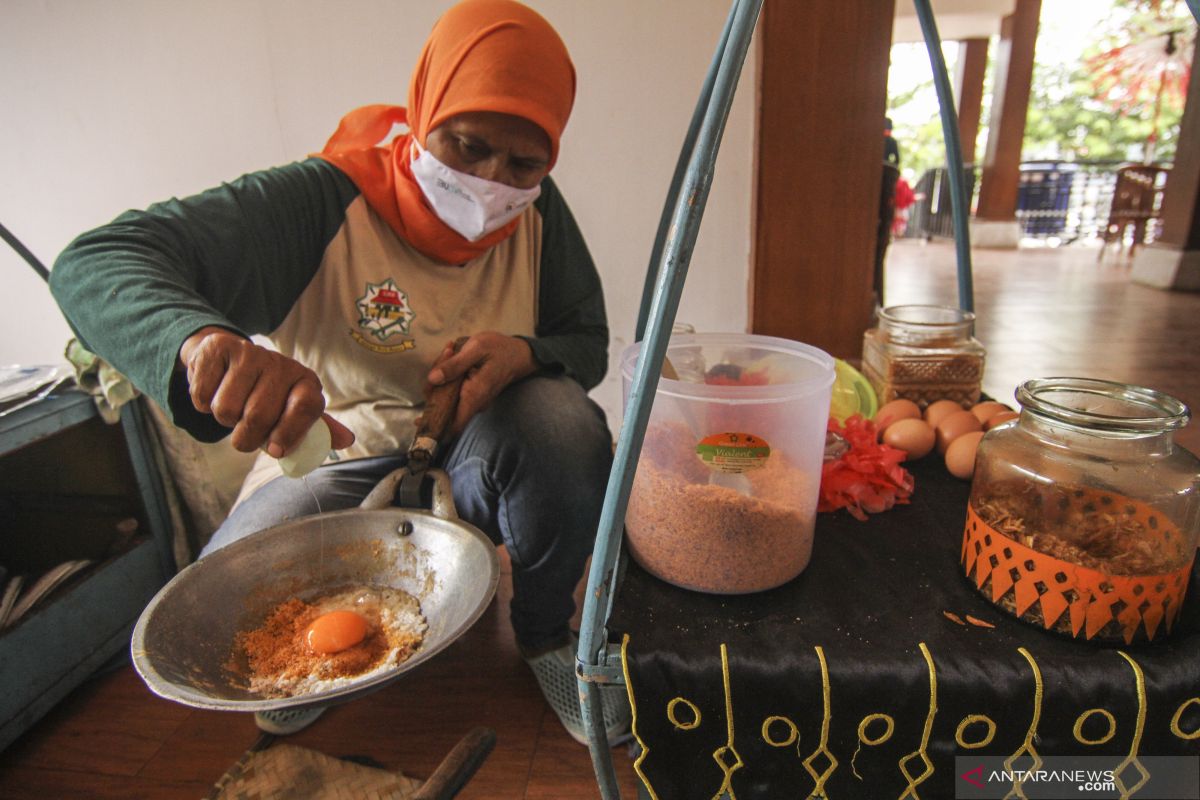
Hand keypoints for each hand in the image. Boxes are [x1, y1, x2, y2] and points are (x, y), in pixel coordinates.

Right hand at [178, 326, 354, 455]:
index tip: (275, 450)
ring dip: (224, 419)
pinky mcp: (219, 347)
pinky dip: (202, 404)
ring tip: (232, 406)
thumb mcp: (294, 410)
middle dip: (246, 437)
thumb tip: (347, 440)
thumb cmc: (265, 395)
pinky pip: (203, 396)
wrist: (228, 359)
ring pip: (227, 410)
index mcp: (305, 381)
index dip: (289, 434)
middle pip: (259, 416)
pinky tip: (214, 391)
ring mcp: (250, 353)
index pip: (307, 407)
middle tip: (245, 431)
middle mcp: (281, 364)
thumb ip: (317, 430)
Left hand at [426, 332, 535, 434]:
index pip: (453, 426)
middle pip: (444, 408)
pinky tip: (452, 355)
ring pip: (446, 399)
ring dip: (441, 378)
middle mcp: (473, 404)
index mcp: (474, 396)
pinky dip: (447, 377)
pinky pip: (453, 393)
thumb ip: (455, 364)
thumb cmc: (499, 349)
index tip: (419, 418)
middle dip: (434, 386)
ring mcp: (473, 401)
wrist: (519, 354)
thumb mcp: (476, 348)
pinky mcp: (471, 395)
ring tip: (450, 351)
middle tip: (444, 356)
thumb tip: (432, 379)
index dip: (435, 427)